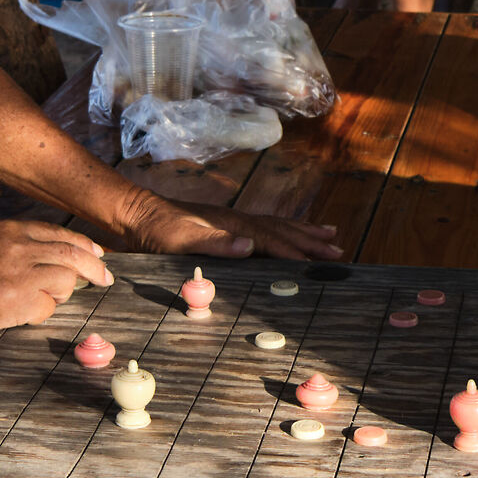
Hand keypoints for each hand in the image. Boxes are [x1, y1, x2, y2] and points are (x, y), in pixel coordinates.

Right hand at [0, 219, 113, 337]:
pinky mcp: (19, 298)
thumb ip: (18, 248)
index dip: (85, 247)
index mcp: (11, 230)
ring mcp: (21, 271)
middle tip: (106, 279)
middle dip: (95, 269)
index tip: (98, 256)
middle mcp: (20, 245)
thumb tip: (54, 259)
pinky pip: (49, 306)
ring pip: (67, 280)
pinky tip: (19, 314)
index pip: (62, 234)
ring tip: (37, 301)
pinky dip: (41, 313)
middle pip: (74, 254)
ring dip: (60, 294)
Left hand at [124, 196, 344, 260]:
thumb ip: (216, 244)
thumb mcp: (182, 241)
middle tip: (339, 251)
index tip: (321, 263)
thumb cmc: (157, 232)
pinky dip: (284, 230)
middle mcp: (238, 220)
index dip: (297, 253)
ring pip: (278, 226)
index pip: (272, 241)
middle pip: (283, 231)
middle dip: (311, 242)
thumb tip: (250, 245)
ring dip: (305, 233)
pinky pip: (266, 227)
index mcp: (232, 226)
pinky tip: (290, 233)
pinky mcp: (227, 224)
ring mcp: (234, 220)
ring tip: (330, 236)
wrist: (138, 214)